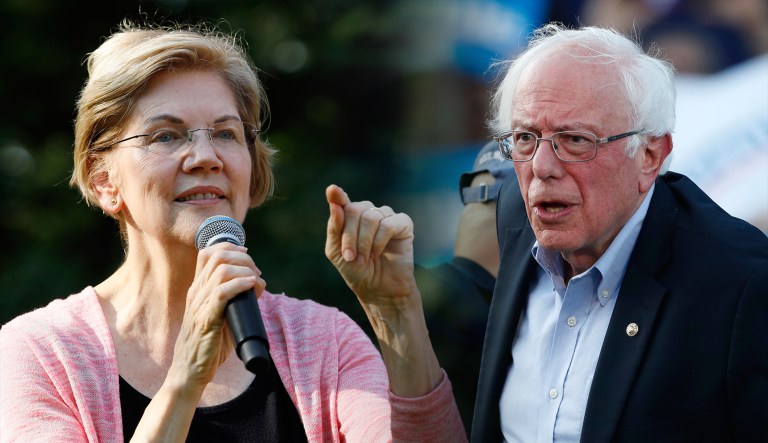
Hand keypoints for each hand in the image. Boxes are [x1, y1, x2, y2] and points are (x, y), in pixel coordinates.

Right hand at [170, 242, 264, 389]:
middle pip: (218, 256)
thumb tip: (256, 286)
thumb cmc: (208, 346)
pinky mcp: (206, 320)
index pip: (207, 253)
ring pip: (221, 270)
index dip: (230, 247)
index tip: (247, 255)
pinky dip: (240, 284)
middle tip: (256, 272)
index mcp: (197, 289)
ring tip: (257, 281)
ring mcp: (199, 305)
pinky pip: (221, 293)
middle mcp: (196, 292)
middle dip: (243, 258)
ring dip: (245, 270)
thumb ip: (232, 300)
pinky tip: (252, 286)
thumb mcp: (220, 316)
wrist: (189, 372)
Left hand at [326, 184, 441, 396]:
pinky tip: (378, 253)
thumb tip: (335, 201)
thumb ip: (335, 226)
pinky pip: (388, 224)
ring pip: (371, 217)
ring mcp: (387, 216)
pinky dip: (379, 241)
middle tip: (350, 258)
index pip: (343, 202)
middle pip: (355, 210)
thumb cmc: (357, 271)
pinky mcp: (403, 224)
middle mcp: (369, 212)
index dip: (338, 196)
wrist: (378, 290)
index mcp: (351, 216)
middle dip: (350, 237)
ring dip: (364, 242)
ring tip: (365, 259)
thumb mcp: (337, 251)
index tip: (332, 191)